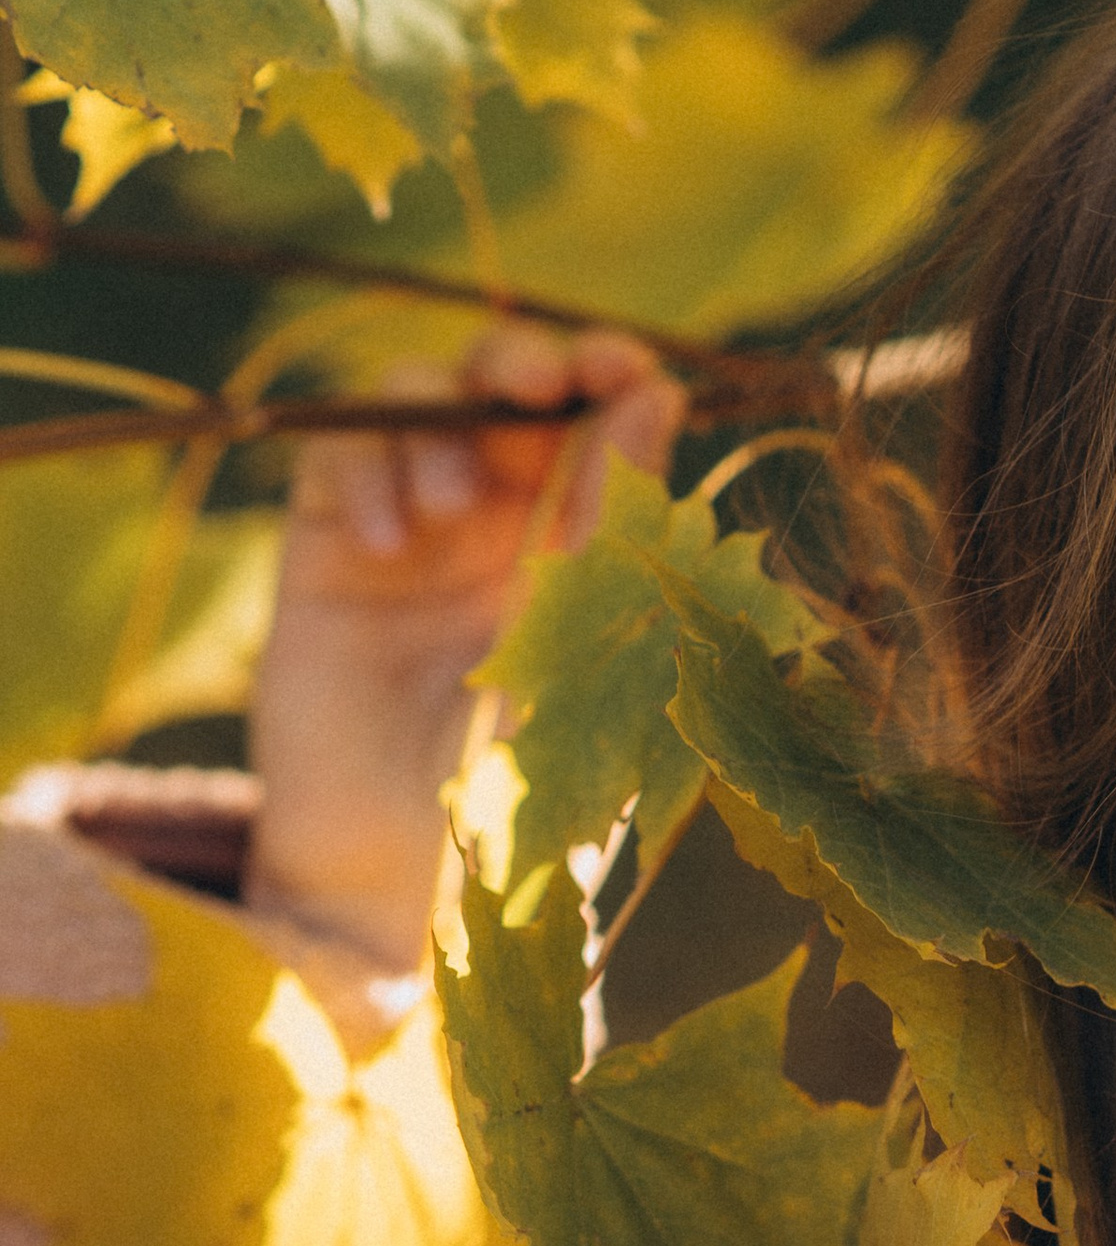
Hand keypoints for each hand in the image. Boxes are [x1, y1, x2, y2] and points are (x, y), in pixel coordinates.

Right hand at [247, 322, 685, 970]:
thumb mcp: (586, 660)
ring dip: (444, 420)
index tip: (620, 366)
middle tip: (532, 388)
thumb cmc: (520, 798)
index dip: (614, 372)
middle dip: (525, 361)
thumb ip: (612, 530)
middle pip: (513, 382)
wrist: (402, 883)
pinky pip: (337, 450)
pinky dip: (366, 467)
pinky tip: (389, 542)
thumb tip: (656, 395)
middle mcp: (509, 524)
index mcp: (594, 549)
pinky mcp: (329, 547)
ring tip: (456, 509)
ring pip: (421, 396)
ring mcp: (416, 529)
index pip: (610, 421)